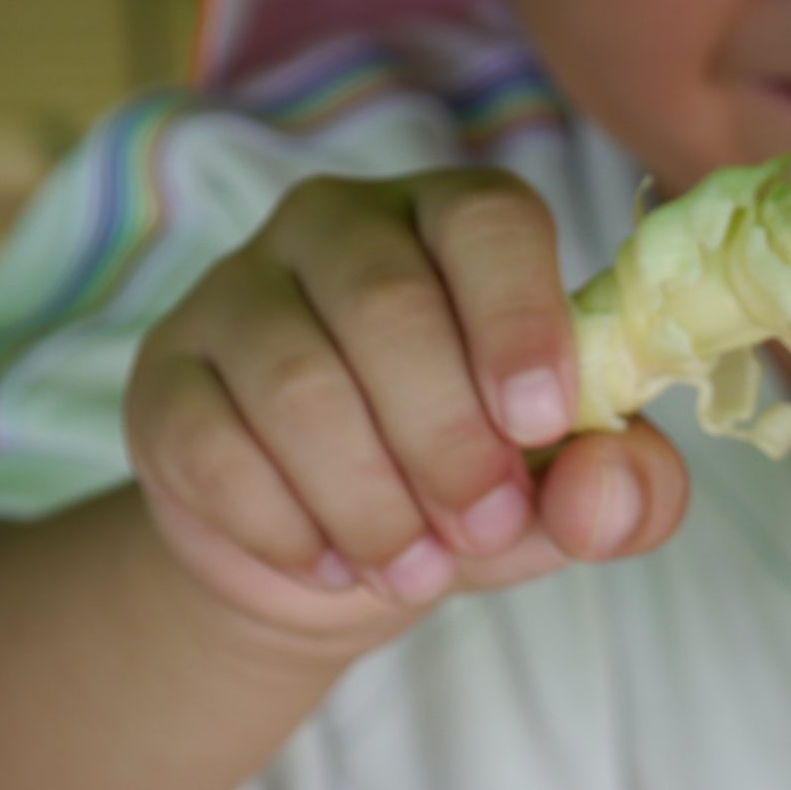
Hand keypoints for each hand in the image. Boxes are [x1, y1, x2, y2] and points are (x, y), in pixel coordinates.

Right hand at [124, 168, 688, 653]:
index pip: (487, 220)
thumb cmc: (468, 489)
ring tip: (415, 569)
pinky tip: (331, 562)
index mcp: (454, 220)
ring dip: (370, 501)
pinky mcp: (166, 375)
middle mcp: (338, 225)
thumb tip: (611, 487)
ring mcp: (237, 290)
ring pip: (298, 382)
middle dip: (447, 441)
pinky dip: (288, 528)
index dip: (518, 319)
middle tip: (482, 529)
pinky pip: (217, 446)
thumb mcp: (564, 496)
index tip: (543, 425)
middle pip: (387, 305)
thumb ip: (625, 489)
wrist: (333, 558)